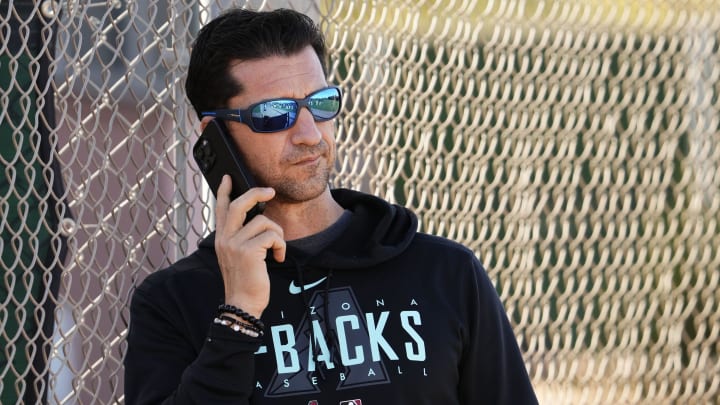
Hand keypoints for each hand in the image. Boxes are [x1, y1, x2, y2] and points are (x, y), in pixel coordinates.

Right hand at [214, 175, 285, 317]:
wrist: (242, 304)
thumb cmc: (245, 282)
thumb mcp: (238, 256)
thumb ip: (242, 238)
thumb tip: (259, 219)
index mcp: (221, 239)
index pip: (220, 209)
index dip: (224, 191)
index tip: (228, 177)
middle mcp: (224, 239)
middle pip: (239, 204)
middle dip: (256, 194)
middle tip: (270, 192)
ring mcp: (234, 244)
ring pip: (264, 222)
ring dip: (278, 234)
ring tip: (277, 250)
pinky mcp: (248, 251)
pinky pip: (272, 236)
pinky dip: (280, 246)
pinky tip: (278, 258)